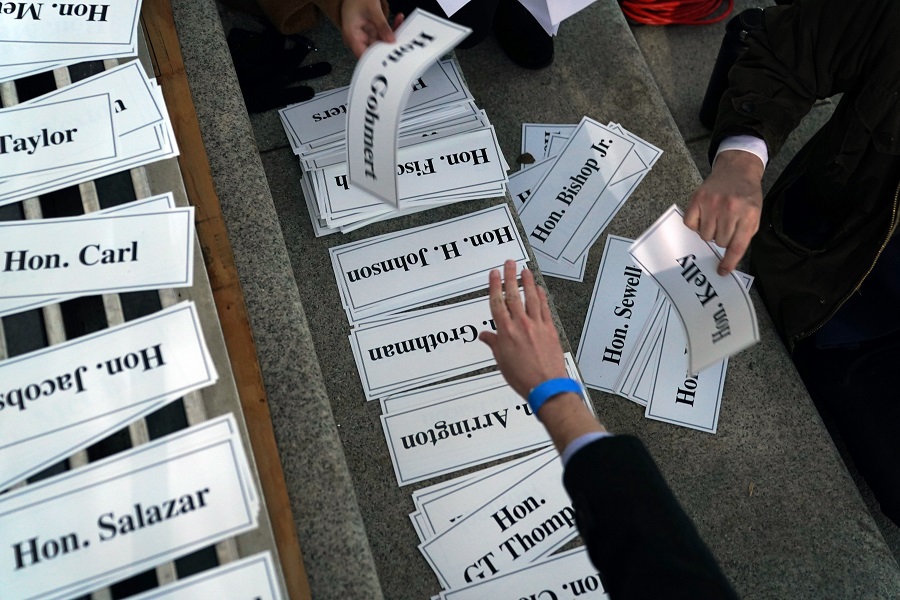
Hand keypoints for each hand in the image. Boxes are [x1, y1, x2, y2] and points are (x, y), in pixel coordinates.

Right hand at [341, 0, 403, 57]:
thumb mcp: (371, 9)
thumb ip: (381, 25)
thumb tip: (391, 41)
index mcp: (352, 35)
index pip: (363, 54)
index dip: (376, 59)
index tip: (389, 56)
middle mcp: (358, 38)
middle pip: (375, 50)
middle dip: (389, 46)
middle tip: (401, 40)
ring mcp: (367, 35)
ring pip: (382, 43)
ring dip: (393, 35)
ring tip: (400, 23)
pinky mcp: (373, 32)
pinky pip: (385, 35)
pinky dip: (392, 28)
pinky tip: (399, 19)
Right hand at [479, 260, 567, 398]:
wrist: (546, 386)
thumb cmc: (523, 377)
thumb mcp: (502, 361)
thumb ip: (494, 344)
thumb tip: (486, 335)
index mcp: (505, 332)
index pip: (497, 303)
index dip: (494, 286)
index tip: (493, 274)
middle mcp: (520, 325)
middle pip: (513, 295)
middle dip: (510, 276)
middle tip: (508, 263)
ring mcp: (537, 325)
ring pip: (531, 297)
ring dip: (527, 282)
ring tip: (525, 270)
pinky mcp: (550, 329)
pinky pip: (545, 308)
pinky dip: (542, 296)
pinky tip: (539, 289)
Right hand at [684, 149, 763, 274]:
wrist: (737, 169)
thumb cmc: (746, 195)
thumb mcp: (754, 215)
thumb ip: (744, 234)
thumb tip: (728, 257)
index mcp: (748, 215)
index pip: (736, 246)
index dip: (729, 262)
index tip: (722, 271)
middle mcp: (730, 209)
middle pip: (719, 242)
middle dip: (722, 238)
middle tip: (726, 225)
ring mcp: (712, 204)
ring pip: (705, 236)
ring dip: (710, 231)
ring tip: (716, 218)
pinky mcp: (698, 199)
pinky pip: (691, 224)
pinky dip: (696, 224)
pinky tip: (704, 215)